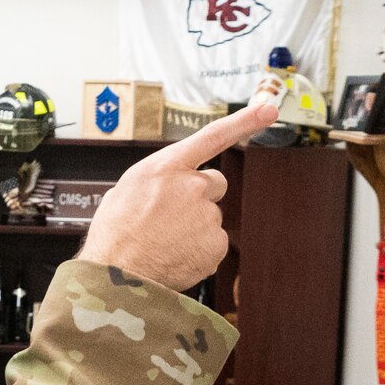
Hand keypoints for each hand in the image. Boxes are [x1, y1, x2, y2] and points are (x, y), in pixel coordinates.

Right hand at [77, 103, 277, 291]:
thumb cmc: (115, 235)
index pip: (213, 136)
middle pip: (214, 183)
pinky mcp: (215, 244)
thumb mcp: (124, 191)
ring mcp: (206, 215)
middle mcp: (191, 186)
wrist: (117, 275)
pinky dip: (198, 251)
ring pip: (210, 217)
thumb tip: (165, 186)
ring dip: (193, 227)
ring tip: (164, 242)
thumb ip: (156, 180)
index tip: (270, 109)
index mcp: (166, 167)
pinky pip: (213, 243)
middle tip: (171, 217)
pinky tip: (175, 256)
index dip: (245, 120)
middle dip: (199, 197)